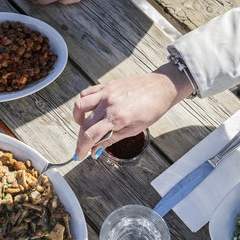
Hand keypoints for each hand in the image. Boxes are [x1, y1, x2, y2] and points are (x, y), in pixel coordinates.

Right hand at [71, 64, 192, 158]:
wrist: (161, 87)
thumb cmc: (152, 109)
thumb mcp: (134, 130)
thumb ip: (111, 139)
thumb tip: (95, 150)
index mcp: (117, 117)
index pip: (91, 135)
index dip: (82, 148)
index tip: (80, 155)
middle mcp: (108, 103)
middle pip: (84, 124)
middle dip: (81, 138)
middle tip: (83, 147)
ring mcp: (106, 92)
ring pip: (80, 105)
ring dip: (78, 118)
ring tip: (85, 126)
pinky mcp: (106, 85)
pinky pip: (87, 93)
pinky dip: (84, 103)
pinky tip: (91, 111)